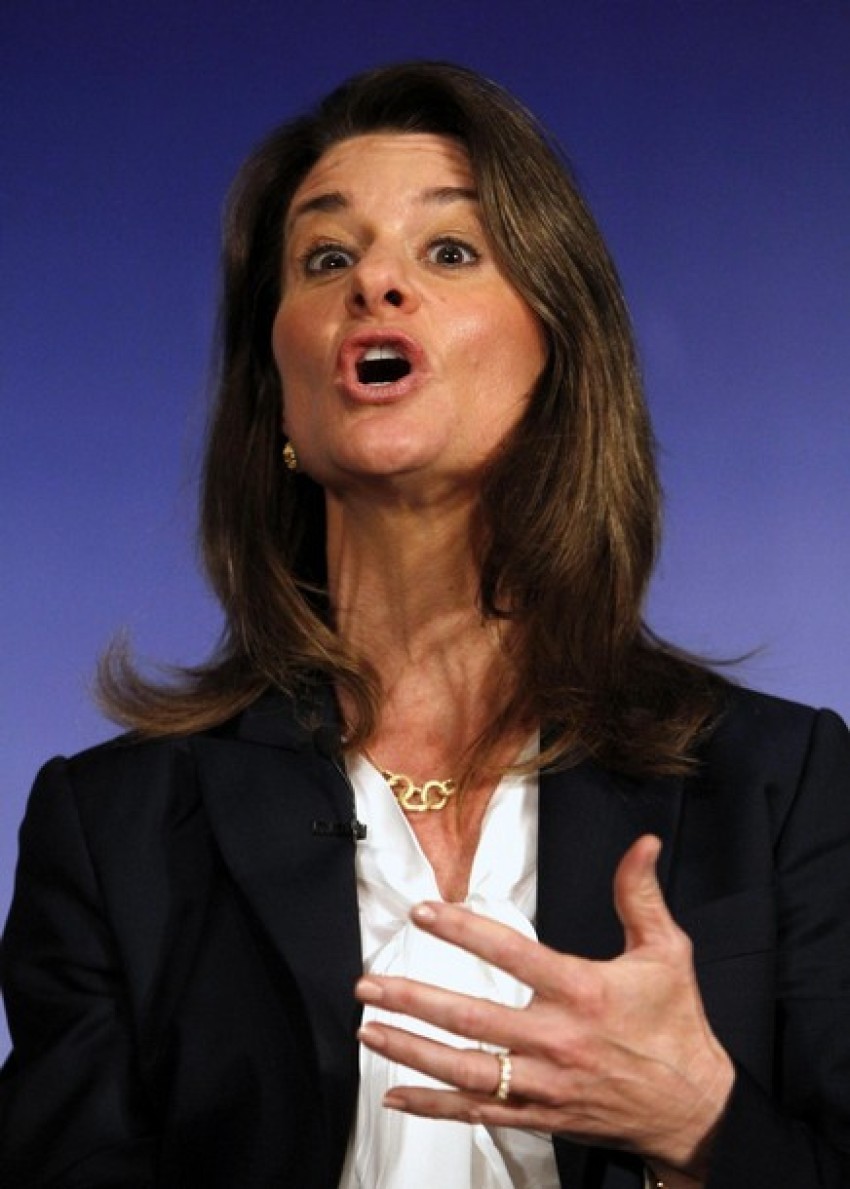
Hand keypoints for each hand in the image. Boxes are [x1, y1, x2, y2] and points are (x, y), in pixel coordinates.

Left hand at [354, 835, 733, 1177]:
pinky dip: (435, 1106)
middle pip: (474, 1020)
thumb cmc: (677, 1025)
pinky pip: (480, 1114)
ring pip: (467, 1071)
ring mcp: (546, 1085)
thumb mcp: (668, 953)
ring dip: (412, 1051)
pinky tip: (397, 1095)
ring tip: (369, 1030)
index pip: (513, 954)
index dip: (465, 930)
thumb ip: (641, 896)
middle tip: (369, 985)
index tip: (423, 912)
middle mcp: (558, 1041)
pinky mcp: (542, 1116)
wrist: (694, 1110)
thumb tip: (644, 843)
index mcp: (584, 991)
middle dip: (415, 1001)